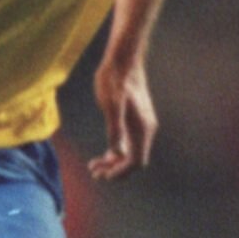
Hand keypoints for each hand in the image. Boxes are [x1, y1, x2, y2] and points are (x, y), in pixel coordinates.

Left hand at [89, 57, 155, 180]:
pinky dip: (115, 152)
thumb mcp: (111, 104)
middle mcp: (145, 130)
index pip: (136, 161)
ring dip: (113, 163)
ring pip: (130, 153)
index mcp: (142, 129)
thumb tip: (117, 152)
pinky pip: (128, 143)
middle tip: (94, 173)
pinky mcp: (134, 120)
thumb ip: (115, 129)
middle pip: (133, 161)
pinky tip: (103, 155)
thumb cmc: (115, 80)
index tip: (104, 176)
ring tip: (93, 167)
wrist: (123, 61)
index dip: (120, 172)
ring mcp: (140, 125)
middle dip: (115, 170)